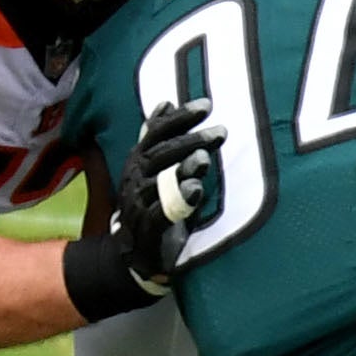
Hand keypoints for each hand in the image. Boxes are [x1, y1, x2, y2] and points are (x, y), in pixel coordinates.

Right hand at [111, 98, 224, 292]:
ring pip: (158, 182)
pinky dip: (178, 201)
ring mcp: (139, 205)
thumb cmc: (153, 204)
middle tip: (220, 132)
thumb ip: (160, 139)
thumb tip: (166, 103)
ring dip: (181, 168)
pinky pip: (161, 213)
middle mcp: (135, 180)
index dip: (179, 119)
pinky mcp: (149, 230)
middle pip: (159, 155)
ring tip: (203, 158)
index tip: (206, 105)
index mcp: (137, 162)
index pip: (155, 134)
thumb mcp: (154, 169)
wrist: (136, 253)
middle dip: (189, 141)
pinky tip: (196, 190)